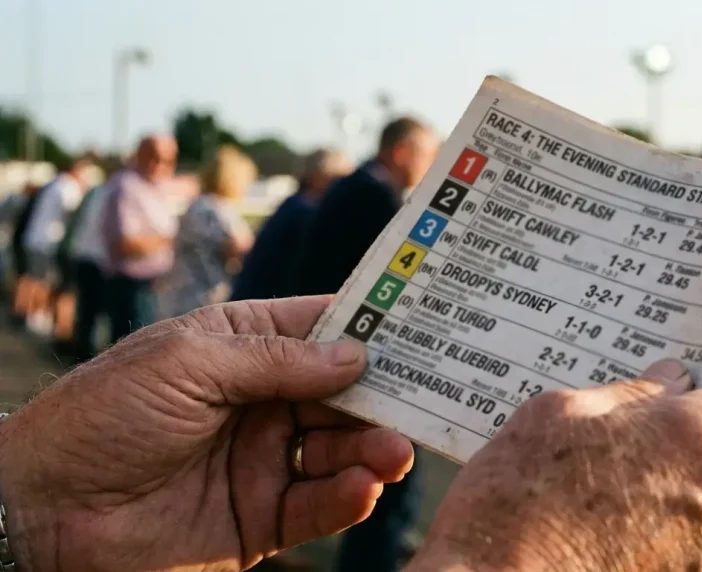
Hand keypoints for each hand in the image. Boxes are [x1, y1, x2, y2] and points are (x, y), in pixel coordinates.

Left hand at [0, 296, 413, 570]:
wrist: (43, 512)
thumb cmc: (102, 416)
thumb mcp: (188, 363)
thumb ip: (276, 360)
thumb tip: (356, 356)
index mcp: (241, 348)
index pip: (320, 330)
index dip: (371, 327)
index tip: (425, 324)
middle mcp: (262, 402)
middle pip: (344, 393)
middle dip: (384, 395)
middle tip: (427, 399)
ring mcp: (264, 460)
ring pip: (341, 449)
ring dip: (374, 448)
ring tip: (395, 450)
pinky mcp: (262, 518)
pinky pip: (319, 506)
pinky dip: (347, 497)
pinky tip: (363, 487)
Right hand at [408, 361, 701, 571]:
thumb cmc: (518, 508)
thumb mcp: (559, 415)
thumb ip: (629, 393)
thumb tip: (666, 383)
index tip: (677, 389)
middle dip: (684, 445)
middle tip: (622, 442)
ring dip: (671, 495)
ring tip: (600, 498)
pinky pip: (693, 550)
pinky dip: (661, 538)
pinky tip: (604, 535)